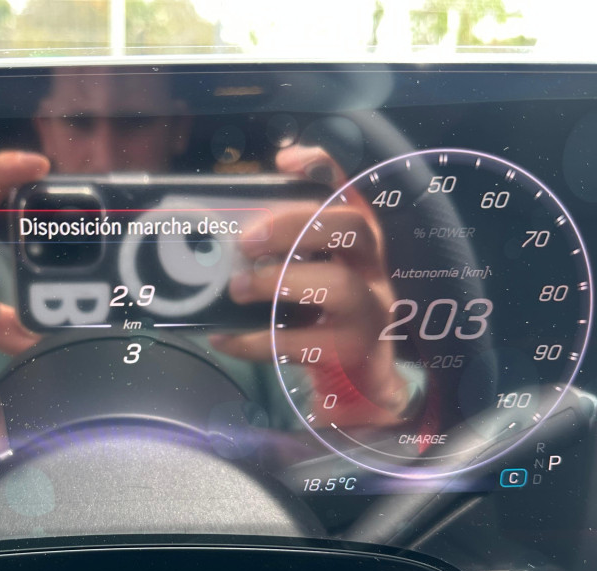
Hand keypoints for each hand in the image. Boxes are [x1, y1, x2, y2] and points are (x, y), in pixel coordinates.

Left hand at [211, 145, 411, 426]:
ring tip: (237, 288)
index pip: (352, 192)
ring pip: (339, 286)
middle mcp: (372, 270)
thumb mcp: (312, 277)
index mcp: (359, 244)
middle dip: (298, 226)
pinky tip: (224, 337)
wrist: (360, 384)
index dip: (325, 170)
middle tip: (247, 240)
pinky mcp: (352, 354)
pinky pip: (303, 344)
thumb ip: (281, 251)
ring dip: (281, 281)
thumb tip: (228, 230)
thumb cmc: (325, 318)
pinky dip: (256, 341)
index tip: (286, 159)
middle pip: (353, 228)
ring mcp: (368, 312)